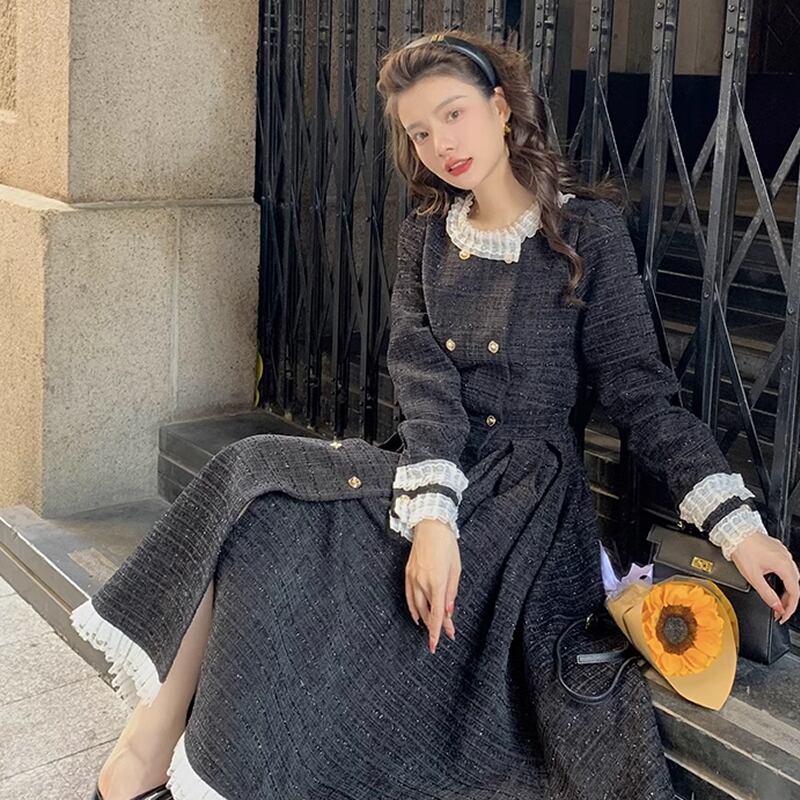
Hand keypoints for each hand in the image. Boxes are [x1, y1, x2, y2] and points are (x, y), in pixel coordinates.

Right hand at [404, 518, 460, 652]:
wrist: (430, 526)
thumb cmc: (447, 545)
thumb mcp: (456, 569)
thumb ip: (451, 592)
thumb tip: (448, 611)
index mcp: (437, 581)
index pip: (437, 613)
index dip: (437, 630)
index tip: (437, 644)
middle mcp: (422, 582)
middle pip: (427, 612)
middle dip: (436, 626)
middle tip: (445, 634)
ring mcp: (412, 578)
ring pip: (416, 606)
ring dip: (425, 620)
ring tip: (432, 629)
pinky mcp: (407, 573)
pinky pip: (408, 597)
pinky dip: (412, 609)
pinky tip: (417, 617)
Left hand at [730, 532, 798, 623]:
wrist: (735, 532)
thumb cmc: (742, 549)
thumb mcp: (753, 576)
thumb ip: (766, 594)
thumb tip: (776, 606)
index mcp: (784, 565)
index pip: (795, 593)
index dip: (790, 608)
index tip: (783, 616)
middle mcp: (786, 558)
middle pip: (795, 585)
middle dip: (788, 600)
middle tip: (779, 610)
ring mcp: (782, 552)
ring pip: (791, 576)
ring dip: (786, 590)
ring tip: (778, 600)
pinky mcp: (776, 549)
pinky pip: (785, 567)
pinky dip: (783, 578)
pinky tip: (776, 582)